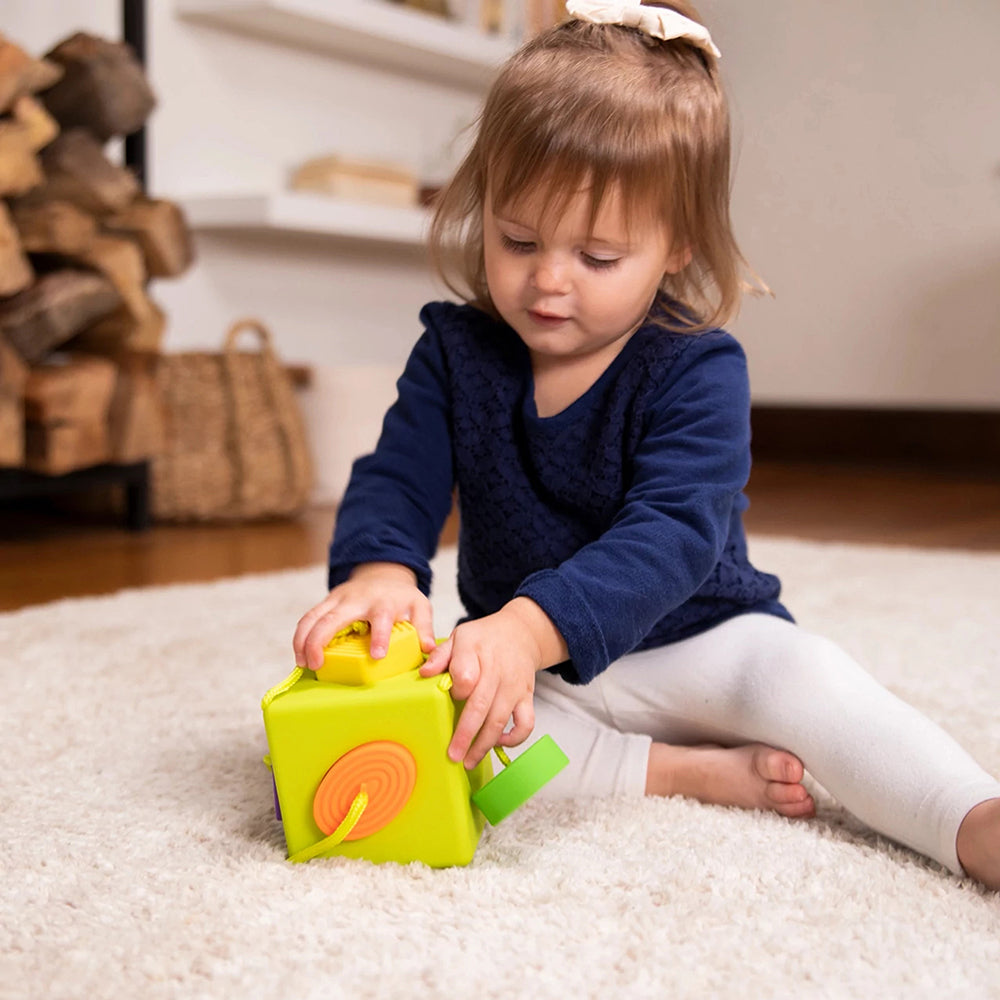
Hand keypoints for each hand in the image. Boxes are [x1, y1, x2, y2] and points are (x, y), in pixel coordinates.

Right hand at [292, 562, 435, 670]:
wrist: (384, 574)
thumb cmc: (401, 597)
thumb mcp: (419, 606)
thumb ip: (424, 627)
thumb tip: (429, 649)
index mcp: (383, 602)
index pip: (381, 617)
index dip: (380, 636)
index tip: (377, 656)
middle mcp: (357, 599)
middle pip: (333, 617)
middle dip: (320, 640)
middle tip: (316, 664)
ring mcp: (338, 599)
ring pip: (313, 616)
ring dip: (303, 640)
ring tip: (303, 664)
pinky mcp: (326, 603)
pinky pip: (308, 618)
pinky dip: (300, 636)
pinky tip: (300, 655)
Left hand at [419, 597, 567, 768]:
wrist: (521, 633)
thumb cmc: (485, 639)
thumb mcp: (460, 637)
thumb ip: (440, 655)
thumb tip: (425, 673)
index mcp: (476, 652)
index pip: (465, 676)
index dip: (456, 690)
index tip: (448, 696)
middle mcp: (497, 671)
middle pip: (481, 706)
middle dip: (466, 734)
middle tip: (453, 755)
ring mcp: (513, 687)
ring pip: (500, 719)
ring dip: (484, 744)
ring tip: (469, 761)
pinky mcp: (527, 697)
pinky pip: (526, 723)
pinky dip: (515, 738)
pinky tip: (498, 743)